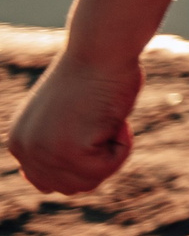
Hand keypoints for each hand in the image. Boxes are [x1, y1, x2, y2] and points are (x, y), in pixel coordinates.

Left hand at [7, 53, 141, 194]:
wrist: (102, 49)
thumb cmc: (94, 74)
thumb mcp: (63, 116)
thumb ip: (54, 144)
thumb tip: (50, 184)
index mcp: (19, 142)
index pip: (48, 182)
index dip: (81, 162)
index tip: (91, 129)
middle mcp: (24, 150)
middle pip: (71, 186)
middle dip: (97, 160)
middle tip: (102, 123)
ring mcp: (45, 151)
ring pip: (90, 181)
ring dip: (111, 154)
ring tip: (107, 121)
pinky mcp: (70, 150)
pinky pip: (110, 167)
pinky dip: (124, 145)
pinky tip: (116, 119)